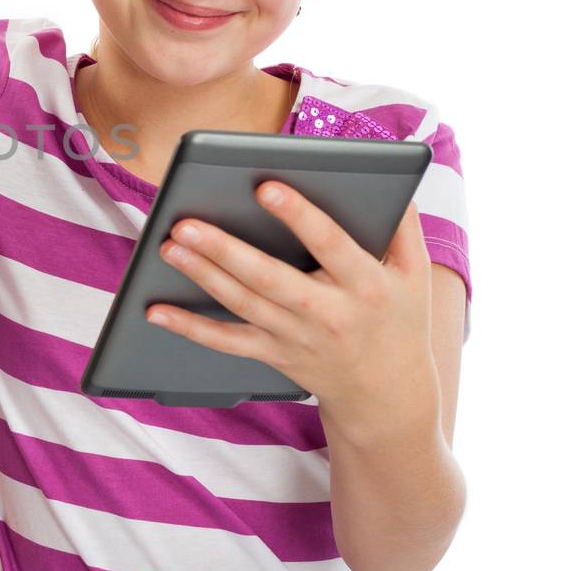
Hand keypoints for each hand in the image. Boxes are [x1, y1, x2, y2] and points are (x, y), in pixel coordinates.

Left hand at [146, 182, 438, 439]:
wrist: (387, 396)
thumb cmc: (398, 320)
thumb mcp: (415, 274)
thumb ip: (402, 224)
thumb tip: (389, 174)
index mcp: (366, 284)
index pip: (330, 244)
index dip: (299, 216)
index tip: (265, 186)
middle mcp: (328, 314)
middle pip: (270, 278)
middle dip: (226, 250)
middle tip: (185, 222)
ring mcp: (296, 338)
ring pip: (242, 305)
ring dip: (202, 275)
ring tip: (168, 245)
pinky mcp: (273, 355)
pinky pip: (226, 342)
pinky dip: (190, 328)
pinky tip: (155, 309)